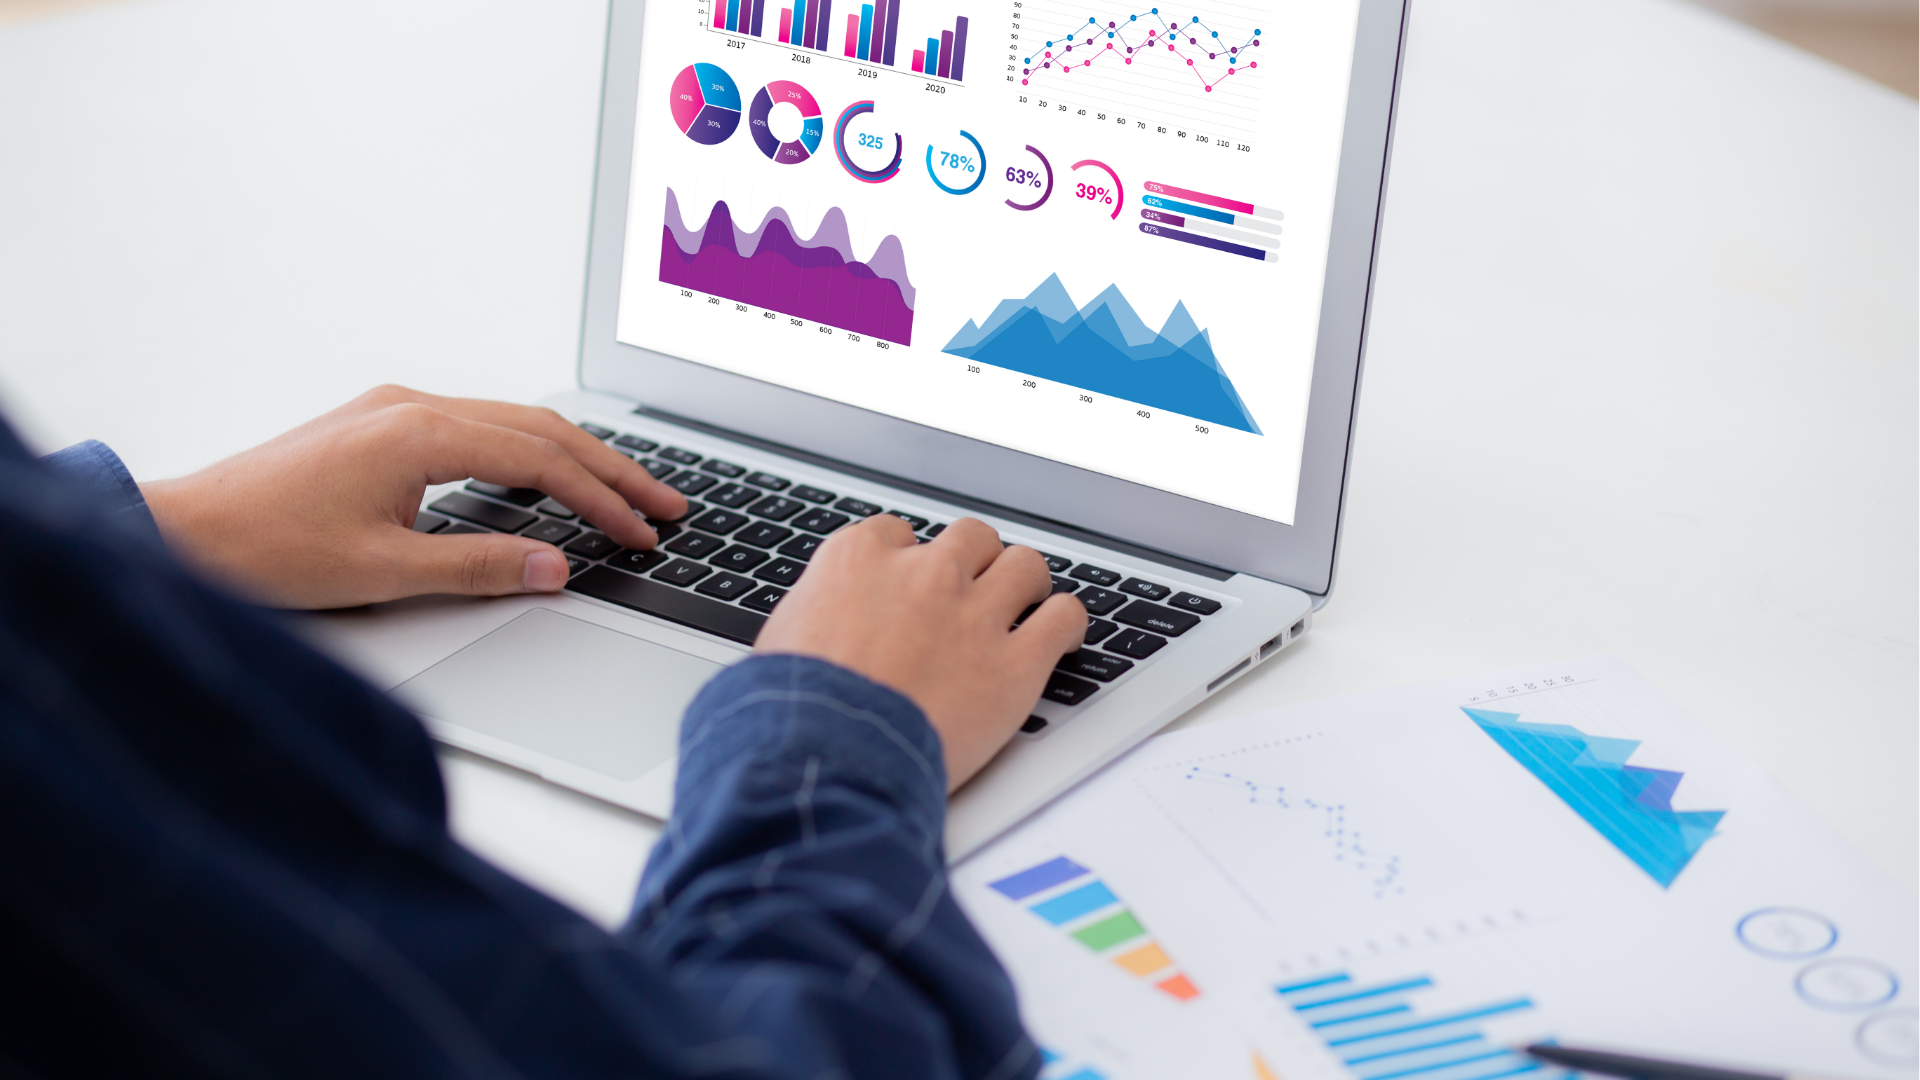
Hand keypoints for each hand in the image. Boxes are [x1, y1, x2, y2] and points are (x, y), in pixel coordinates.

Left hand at [140, 385, 685, 608]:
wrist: (181, 531)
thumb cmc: (265, 549)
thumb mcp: (384, 571)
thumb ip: (480, 566)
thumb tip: (557, 565)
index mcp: (419, 432)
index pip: (541, 460)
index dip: (602, 500)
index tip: (643, 533)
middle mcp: (411, 407)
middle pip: (541, 429)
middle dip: (611, 469)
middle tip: (666, 505)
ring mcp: (394, 410)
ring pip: (513, 422)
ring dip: (575, 457)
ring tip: (625, 491)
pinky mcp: (381, 426)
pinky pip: (479, 427)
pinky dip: (529, 453)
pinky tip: (547, 478)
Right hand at [754, 515, 1086, 790]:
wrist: (826, 758)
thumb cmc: (793, 712)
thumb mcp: (783, 642)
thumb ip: (817, 615)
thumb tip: (819, 626)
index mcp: (859, 560)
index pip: (897, 534)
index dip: (908, 561)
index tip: (910, 584)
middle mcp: (923, 574)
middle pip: (971, 538)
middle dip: (975, 561)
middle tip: (975, 591)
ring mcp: (974, 615)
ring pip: (1024, 565)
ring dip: (1026, 583)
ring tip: (1028, 603)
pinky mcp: (1015, 665)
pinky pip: (1063, 618)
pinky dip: (1067, 623)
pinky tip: (1063, 636)